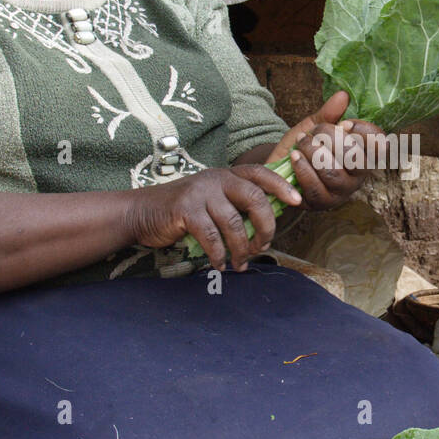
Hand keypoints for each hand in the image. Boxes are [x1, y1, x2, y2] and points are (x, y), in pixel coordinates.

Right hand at [127, 165, 301, 271]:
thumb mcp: (212, 200)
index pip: (260, 174)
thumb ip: (235, 206)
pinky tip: (219, 265)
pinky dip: (219, 255)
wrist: (142, 213)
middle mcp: (216, 179)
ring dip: (242, 248)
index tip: (297, 202)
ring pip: (234, 222)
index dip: (281, 186)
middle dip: (266, 226)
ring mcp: (200, 192)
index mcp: (226, 175)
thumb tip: (266, 227)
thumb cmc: (183, 211)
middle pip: (254, 198)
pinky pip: (212, 237)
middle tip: (263, 246)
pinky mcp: (186, 210)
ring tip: (240, 264)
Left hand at [268, 91, 385, 210]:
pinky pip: (316, 187)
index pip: (380, 145)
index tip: (344, 124)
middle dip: (331, 138)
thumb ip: (329, 113)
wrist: (280, 168)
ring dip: (313, 152)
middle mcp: (358, 176)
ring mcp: (341, 192)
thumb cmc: (304, 147)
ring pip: (333, 172)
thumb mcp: (315, 126)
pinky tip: (295, 156)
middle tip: (314, 132)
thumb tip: (342, 95)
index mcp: (364, 154)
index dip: (364, 132)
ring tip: (301, 143)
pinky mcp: (323, 203)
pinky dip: (303, 168)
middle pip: (355, 158)